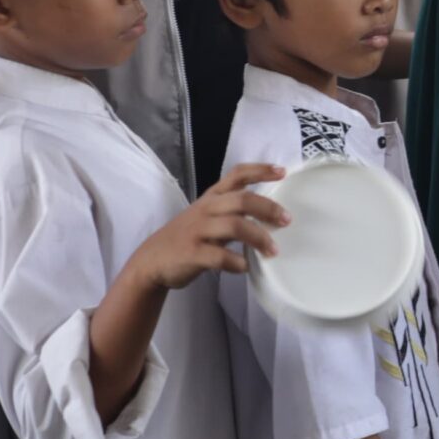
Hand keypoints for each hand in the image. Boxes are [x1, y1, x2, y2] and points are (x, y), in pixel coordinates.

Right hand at [130, 164, 289, 290]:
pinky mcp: (192, 253)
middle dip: (268, 208)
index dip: (260, 170)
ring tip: (273, 251)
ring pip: (234, 226)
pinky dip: (236, 262)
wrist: (152, 260)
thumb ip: (232, 212)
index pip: (237, 175)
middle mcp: (206, 209)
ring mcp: (198, 231)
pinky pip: (219, 256)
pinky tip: (245, 267)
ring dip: (258, 238)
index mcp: (211, 198)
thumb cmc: (187, 237)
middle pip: (242, 200)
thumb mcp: (207, 216)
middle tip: (287, 220)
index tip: (282, 171)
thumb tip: (270, 215)